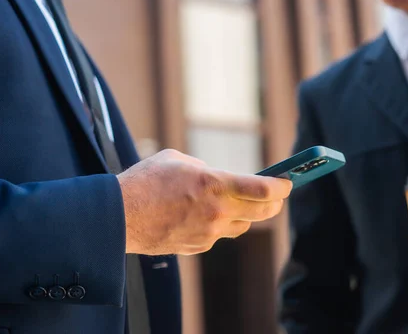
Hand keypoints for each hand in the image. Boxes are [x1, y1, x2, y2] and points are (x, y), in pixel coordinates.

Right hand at [118, 149, 291, 255]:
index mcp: (215, 184)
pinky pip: (220, 235)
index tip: (288, 181)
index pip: (264, 190)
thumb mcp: (179, 160)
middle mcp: (218, 212)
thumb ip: (206, 170)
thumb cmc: (146, 181)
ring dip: (247, 214)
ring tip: (237, 202)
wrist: (119, 216)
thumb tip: (220, 178)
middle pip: (264, 212)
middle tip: (275, 194)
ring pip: (244, 226)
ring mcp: (209, 233)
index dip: (282, 186)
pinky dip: (221, 225)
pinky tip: (206, 215)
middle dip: (275, 202)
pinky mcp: (198, 246)